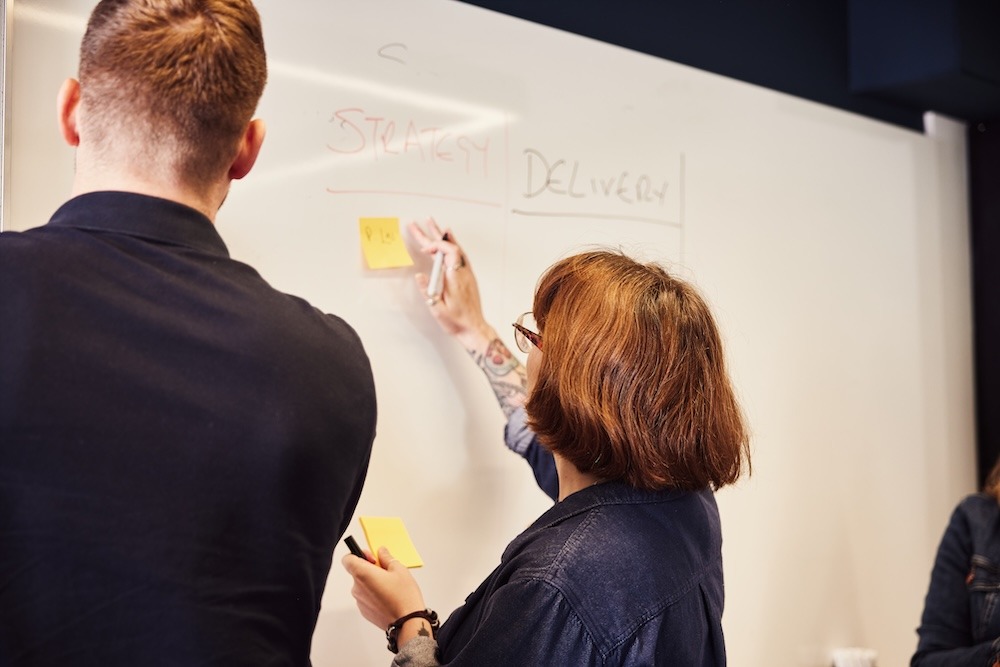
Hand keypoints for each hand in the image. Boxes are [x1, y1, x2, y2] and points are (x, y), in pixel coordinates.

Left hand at [342, 546, 426, 630]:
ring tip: (390, 586)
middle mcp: (356, 588)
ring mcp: (359, 601)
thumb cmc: (403, 596)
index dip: (358, 554)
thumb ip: (386, 558)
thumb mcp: (399, 569)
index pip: (347, 559)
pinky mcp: (364, 611)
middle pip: (357, 572)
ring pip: (362, 586)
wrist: (407, 622)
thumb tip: (381, 552)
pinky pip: (366, 597)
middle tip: (386, 571)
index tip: (371, 557)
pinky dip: (374, 595)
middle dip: (370, 569)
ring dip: (372, 583)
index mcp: (362, 574)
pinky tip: (388, 597)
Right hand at [408, 219, 493, 347]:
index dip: (436, 246)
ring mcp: (466, 273)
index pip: (449, 251)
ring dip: (442, 237)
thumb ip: (428, 291)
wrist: (473, 327)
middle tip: (422, 221)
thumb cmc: (457, 320)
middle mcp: (463, 272)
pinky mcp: (466, 276)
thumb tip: (419, 276)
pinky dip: (450, 245)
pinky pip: (458, 255)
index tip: (424, 249)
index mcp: (456, 277)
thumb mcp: (437, 309)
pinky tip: (448, 240)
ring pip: (454, 248)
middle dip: (434, 233)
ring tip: (433, 225)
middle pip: (449, 246)